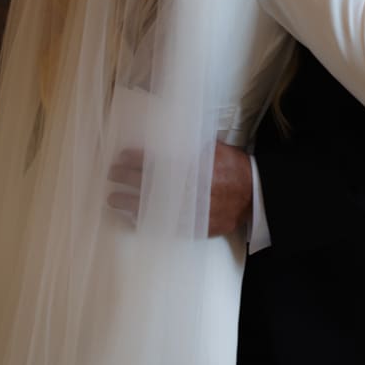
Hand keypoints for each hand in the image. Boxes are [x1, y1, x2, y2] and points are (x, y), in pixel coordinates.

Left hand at [107, 141, 251, 237]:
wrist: (253, 194)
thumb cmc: (233, 167)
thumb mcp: (215, 149)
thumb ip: (192, 147)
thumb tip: (169, 139)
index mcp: (193, 168)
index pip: (156, 163)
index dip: (136, 160)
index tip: (121, 157)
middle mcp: (188, 190)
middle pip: (149, 184)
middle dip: (127, 179)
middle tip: (111, 175)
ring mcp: (189, 210)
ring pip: (152, 207)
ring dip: (129, 203)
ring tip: (112, 199)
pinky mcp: (193, 226)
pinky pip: (164, 226)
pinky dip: (146, 221)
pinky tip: (131, 218)